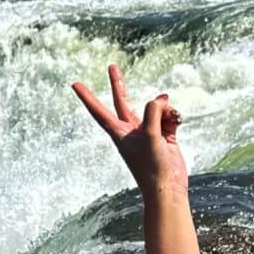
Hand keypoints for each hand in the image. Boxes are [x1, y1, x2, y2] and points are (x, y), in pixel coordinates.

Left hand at [73, 64, 186, 199]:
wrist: (167, 188)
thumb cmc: (152, 166)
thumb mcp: (151, 134)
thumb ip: (153, 111)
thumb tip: (161, 98)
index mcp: (118, 132)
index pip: (98, 110)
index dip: (87, 96)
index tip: (74, 84)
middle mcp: (131, 130)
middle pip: (123, 101)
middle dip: (118, 84)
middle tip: (112, 66)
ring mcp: (148, 132)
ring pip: (155, 108)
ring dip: (166, 108)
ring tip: (173, 118)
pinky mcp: (164, 135)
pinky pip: (169, 116)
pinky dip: (174, 116)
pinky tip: (179, 121)